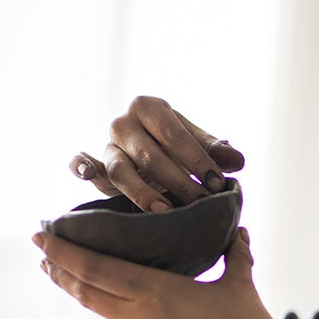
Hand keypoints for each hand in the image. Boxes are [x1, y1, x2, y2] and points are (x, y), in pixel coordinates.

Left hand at [32, 228, 288, 318]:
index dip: (64, 252)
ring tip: (76, 269)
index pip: (97, 269)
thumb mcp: (242, 286)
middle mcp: (141, 318)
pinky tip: (127, 299)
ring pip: (106, 310)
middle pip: (86, 291)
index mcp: (157, 293)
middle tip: (40, 247)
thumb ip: (234, 254)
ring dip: (86, 289)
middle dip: (59, 269)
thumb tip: (236, 229)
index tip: (41, 235)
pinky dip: (119, 307)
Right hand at [69, 96, 244, 211]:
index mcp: (149, 107)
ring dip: (142, 192)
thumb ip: (216, 152)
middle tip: (199, 204)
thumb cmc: (175, 147)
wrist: (147, 148)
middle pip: (150, 156)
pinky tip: (85, 174)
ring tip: (163, 211)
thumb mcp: (197, 144)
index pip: (175, 135)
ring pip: (119, 169)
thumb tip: (238, 162)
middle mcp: (123, 123)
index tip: (217, 184)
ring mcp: (106, 144)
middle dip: (177, 182)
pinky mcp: (94, 164)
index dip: (197, 160)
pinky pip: (82, 164)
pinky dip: (80, 166)